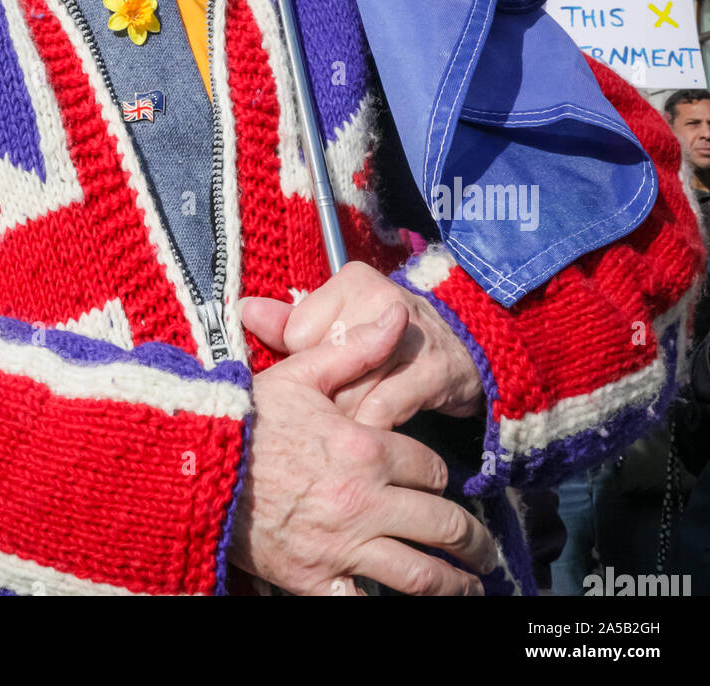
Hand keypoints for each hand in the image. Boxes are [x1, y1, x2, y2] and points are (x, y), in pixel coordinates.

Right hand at [230, 311, 496, 595]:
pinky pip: (363, 605)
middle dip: (472, 540)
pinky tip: (411, 608)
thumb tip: (399, 317)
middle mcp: (363, 500)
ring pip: (419, 574)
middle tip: (485, 551)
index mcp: (366, 449)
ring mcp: (341, 545)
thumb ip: (356, 350)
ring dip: (454, 584)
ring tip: (471, 588)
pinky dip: (388, 608)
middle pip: (441, 525)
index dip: (443, 479)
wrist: (191, 462)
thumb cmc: (247, 417)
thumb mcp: (301, 374)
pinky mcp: (314, 580)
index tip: (442, 486)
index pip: (431, 470)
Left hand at [240, 259, 483, 429]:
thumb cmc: (389, 337)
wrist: (467, 349)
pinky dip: (372, 428)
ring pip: (348, 393)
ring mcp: (409, 335)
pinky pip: (380, 411)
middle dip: (325, 397)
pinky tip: (376, 430)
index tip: (323, 371)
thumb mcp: (342, 321)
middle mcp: (381, 299)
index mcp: (352, 281)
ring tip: (355, 417)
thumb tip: (245, 310)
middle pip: (323, 367)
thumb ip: (290, 321)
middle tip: (335, 403)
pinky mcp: (431, 371)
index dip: (306, 364)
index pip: (298, 334)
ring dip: (347, 417)